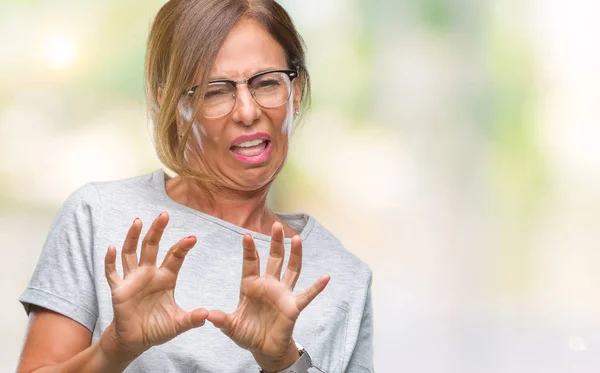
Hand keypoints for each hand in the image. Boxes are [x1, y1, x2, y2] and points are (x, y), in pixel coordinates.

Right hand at [101, 212, 207, 360]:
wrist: (136, 340)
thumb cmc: (157, 327)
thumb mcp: (177, 324)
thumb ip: (191, 319)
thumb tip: (207, 315)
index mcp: (166, 278)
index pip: (175, 257)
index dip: (182, 247)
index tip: (192, 238)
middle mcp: (149, 274)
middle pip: (152, 247)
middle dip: (157, 231)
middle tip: (164, 215)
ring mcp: (132, 279)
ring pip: (131, 253)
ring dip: (133, 237)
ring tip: (138, 221)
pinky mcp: (118, 289)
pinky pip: (112, 273)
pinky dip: (110, 261)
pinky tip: (111, 248)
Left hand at [206, 221, 329, 371]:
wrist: (264, 349)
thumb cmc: (248, 333)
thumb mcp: (231, 327)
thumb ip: (221, 320)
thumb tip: (209, 315)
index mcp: (251, 286)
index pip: (251, 263)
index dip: (249, 250)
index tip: (247, 235)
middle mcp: (269, 285)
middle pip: (274, 259)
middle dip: (276, 242)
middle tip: (276, 225)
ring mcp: (283, 294)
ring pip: (291, 269)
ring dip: (295, 254)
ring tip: (297, 238)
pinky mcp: (293, 306)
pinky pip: (307, 295)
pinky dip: (317, 287)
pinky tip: (326, 277)